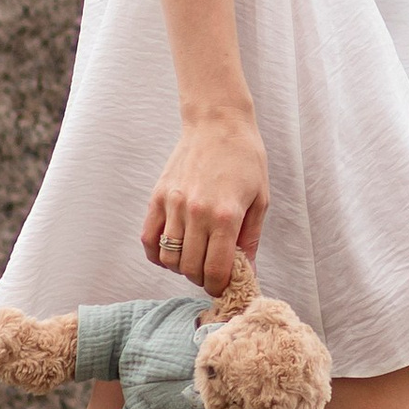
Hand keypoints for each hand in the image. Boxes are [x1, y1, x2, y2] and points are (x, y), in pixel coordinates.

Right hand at [142, 104, 268, 297]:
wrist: (218, 122)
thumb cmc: (245, 158)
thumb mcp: (260, 199)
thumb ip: (250, 239)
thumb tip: (248, 273)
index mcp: (225, 214)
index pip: (216, 269)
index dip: (220, 286)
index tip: (224, 286)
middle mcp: (196, 212)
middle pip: (190, 268)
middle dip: (203, 279)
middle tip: (212, 274)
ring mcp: (173, 204)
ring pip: (169, 258)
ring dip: (182, 268)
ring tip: (196, 258)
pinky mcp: (157, 197)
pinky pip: (149, 239)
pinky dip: (158, 254)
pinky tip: (173, 251)